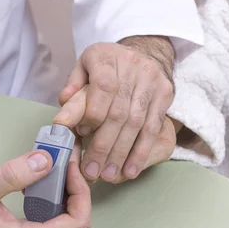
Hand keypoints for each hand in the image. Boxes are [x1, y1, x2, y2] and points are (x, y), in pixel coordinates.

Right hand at [0, 150, 90, 227]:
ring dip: (64, 193)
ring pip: (64, 221)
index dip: (81, 192)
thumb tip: (45, 161)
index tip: (70, 168)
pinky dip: (52, 201)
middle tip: (65, 162)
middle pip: (75, 220)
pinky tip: (41, 183)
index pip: (78, 222)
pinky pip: (51, 222)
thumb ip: (14, 175)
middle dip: (74, 188)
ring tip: (56, 168)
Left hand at [55, 36, 174, 183]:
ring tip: (108, 174)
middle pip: (118, 112)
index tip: (81, 135)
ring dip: (121, 154)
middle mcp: (132, 65)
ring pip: (136, 124)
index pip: (103, 87)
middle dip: (104, 145)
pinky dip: (140, 152)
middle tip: (92, 170)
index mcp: (106, 57)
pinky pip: (152, 129)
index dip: (93, 114)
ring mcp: (152, 81)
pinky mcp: (165, 94)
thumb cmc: (106, 68)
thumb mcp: (83, 69)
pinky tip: (130, 170)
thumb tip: (63, 112)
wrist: (142, 53)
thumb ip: (72, 90)